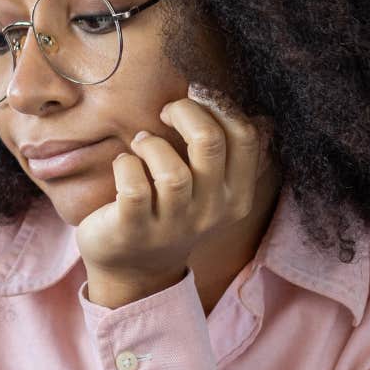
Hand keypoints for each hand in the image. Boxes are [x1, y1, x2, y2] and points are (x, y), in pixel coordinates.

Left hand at [76, 85, 269, 303]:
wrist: (134, 271)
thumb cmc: (170, 215)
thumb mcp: (211, 192)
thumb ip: (226, 156)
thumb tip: (246, 109)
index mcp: (236, 197)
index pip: (245, 137)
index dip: (219, 105)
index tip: (196, 98)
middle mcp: (210, 212)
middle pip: (209, 143)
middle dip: (185, 112)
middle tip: (166, 112)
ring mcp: (173, 225)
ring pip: (172, 171)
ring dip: (152, 145)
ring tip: (141, 144)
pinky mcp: (135, 230)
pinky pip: (134, 187)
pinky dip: (125, 164)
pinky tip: (124, 164)